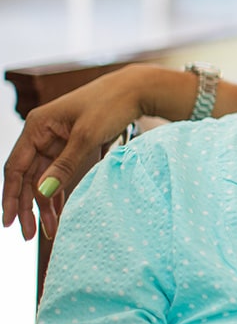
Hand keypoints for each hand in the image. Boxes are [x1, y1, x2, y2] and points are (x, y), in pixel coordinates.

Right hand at [2, 66, 146, 240]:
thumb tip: (43, 193)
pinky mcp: (72, 146)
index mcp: (37, 126)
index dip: (11, 196)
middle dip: (28, 206)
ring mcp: (57, 140)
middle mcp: (42, 134)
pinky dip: (60, 191)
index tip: (10, 221)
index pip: (15, 167)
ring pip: (44, 178)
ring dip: (46, 203)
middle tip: (31, 234)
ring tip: (50, 229)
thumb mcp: (87, 136)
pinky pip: (59, 173)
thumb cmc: (111, 105)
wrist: (137, 90)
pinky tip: (59, 212)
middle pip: (28, 176)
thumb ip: (65, 165)